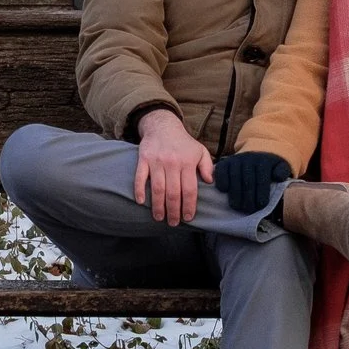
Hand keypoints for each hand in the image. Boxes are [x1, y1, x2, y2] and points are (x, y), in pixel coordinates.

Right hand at [133, 109, 212, 225]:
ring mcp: (157, 161)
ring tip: (159, 218)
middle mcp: (172, 162)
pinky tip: (141, 202)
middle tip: (173, 223)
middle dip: (173, 211)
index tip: (188, 218)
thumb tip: (210, 182)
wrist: (163, 125)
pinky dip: (139, 190)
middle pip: (173, 192)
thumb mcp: (200, 151)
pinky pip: (140, 177)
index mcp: (187, 162)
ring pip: (157, 188)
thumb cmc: (183, 143)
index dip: (189, 206)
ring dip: (158, 206)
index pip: (189, 189)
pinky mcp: (143, 159)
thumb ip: (207, 166)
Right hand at [216, 151, 291, 215]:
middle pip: (248, 181)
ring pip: (235, 177)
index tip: (261, 206)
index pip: (262, 179)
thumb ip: (282, 172)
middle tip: (249, 210)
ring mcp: (236, 160)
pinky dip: (222, 181)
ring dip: (235, 193)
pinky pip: (222, 171)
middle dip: (248, 197)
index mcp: (264, 161)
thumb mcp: (280, 166)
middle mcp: (249, 158)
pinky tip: (225, 191)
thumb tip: (278, 177)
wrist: (257, 152)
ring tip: (237, 206)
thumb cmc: (270, 165)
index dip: (261, 194)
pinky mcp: (225, 162)